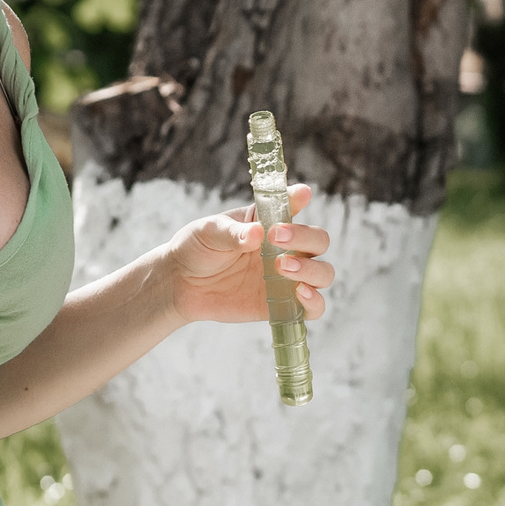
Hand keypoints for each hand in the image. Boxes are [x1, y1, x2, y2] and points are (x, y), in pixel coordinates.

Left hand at [155, 183, 333, 324]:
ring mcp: (287, 278)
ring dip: (312, 270)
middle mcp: (286, 248)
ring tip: (283, 268)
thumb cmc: (197, 248)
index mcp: (271, 222)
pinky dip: (315, 302)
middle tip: (276, 240)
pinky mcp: (284, 305)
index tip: (298, 198)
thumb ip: (235, 232)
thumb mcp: (210, 231)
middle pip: (319, 241)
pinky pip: (313, 308)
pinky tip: (300, 294)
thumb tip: (257, 233)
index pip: (297, 206)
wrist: (181, 284)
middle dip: (305, 239)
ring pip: (323, 273)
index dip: (300, 201)